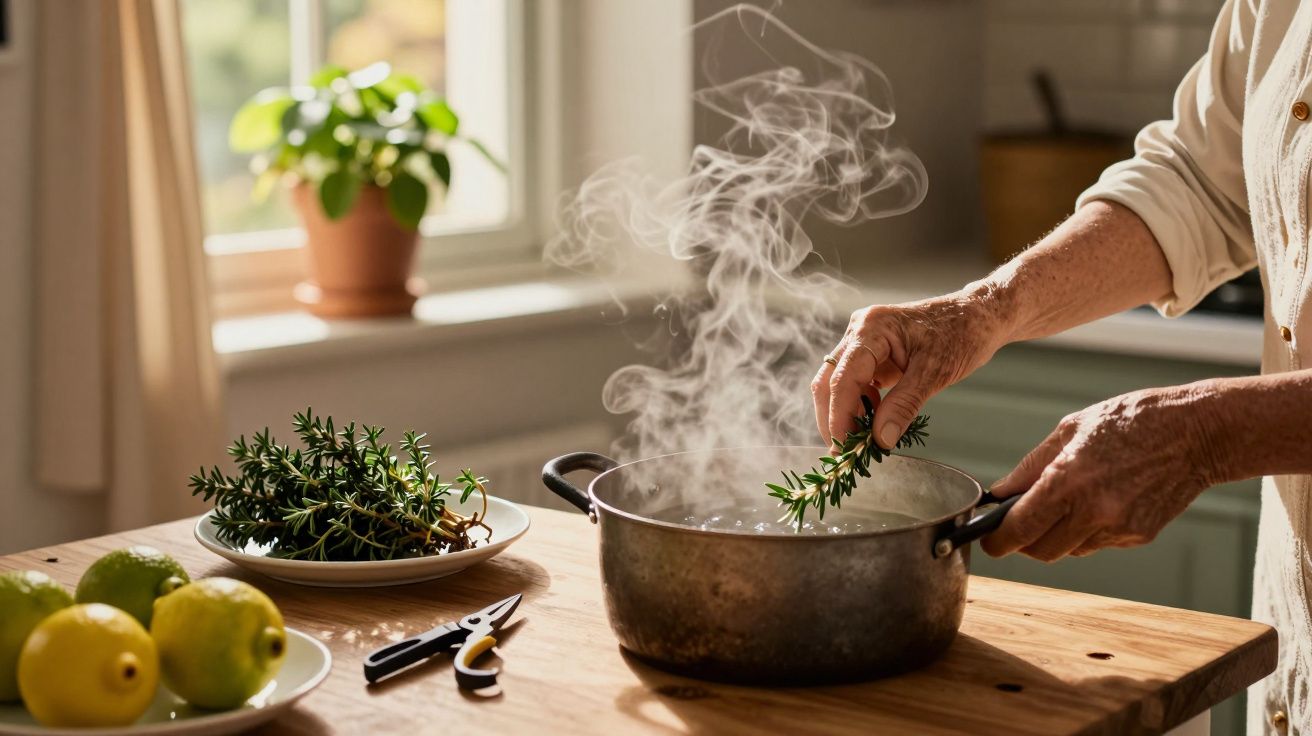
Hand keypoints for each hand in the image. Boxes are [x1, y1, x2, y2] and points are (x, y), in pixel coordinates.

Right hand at [813, 289, 1008, 447]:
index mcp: (872, 328)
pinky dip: (859, 405)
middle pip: (829, 380)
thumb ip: (903, 405)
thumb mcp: (934, 372)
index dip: (839, 416)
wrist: (978, 316)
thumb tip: (880, 439)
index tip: (845, 448)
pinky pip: (854, 382)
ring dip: (845, 413)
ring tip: (860, 441)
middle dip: (833, 418)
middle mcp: (860, 331)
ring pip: (837, 383)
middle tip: (844, 452)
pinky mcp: (871, 353)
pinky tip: (872, 421)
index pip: (843, 378)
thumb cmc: (962, 334)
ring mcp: (863, 341)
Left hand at [982, 385, 1225, 561]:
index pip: (1018, 530)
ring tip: (1069, 501)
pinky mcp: (1138, 536)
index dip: (997, 541)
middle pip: (1040, 551)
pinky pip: (1098, 543)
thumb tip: (999, 494)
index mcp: (1068, 481)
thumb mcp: (1070, 430)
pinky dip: (1088, 530)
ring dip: (1057, 535)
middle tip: (1021, 521)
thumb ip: (1030, 468)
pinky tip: (1101, 501)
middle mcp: (1092, 512)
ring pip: (1070, 550)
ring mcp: (1118, 528)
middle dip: (1024, 541)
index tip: (988, 541)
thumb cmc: (1131, 421)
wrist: (1197, 433)